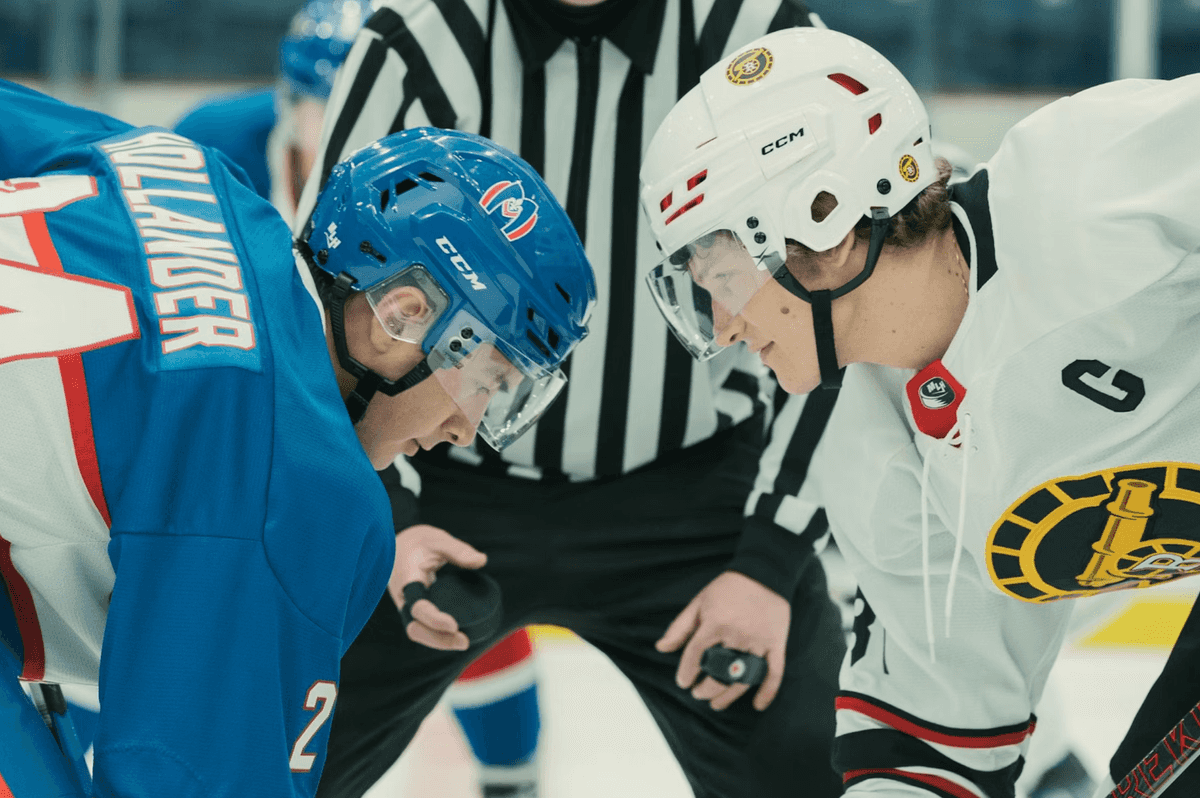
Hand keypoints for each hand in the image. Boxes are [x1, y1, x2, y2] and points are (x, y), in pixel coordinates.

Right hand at [389, 524, 486, 650]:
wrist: (397, 544)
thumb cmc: (418, 541)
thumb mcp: (438, 539)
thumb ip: (458, 550)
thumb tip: (481, 560)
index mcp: (406, 579)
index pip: (417, 606)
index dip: (434, 619)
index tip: (453, 625)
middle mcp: (403, 596)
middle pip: (414, 627)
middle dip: (437, 639)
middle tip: (464, 641)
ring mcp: (406, 604)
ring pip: (416, 631)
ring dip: (438, 641)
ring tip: (463, 642)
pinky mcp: (413, 608)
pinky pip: (421, 626)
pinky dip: (436, 635)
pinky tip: (454, 637)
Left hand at [656, 570, 789, 711]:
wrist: (765, 572)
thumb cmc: (728, 588)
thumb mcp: (699, 602)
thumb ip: (680, 627)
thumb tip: (661, 648)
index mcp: (715, 623)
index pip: (696, 655)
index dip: (686, 672)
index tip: (683, 682)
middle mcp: (737, 634)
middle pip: (719, 673)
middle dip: (706, 688)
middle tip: (698, 694)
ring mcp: (758, 641)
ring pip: (743, 678)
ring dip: (729, 696)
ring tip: (716, 704)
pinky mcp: (776, 644)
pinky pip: (774, 673)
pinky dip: (768, 691)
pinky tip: (758, 705)